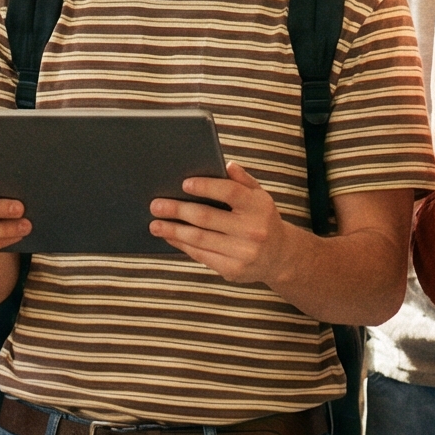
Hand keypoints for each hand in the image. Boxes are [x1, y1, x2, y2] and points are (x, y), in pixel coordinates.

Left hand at [151, 162, 292, 285]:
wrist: (279, 256)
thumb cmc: (261, 219)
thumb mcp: (259, 196)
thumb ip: (243, 180)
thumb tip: (226, 165)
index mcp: (259, 207)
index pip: (230, 192)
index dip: (206, 187)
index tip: (184, 184)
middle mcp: (252, 230)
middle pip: (207, 217)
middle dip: (177, 210)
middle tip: (156, 205)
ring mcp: (243, 253)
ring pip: (199, 239)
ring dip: (173, 231)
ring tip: (155, 224)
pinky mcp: (232, 269)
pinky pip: (201, 255)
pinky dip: (182, 245)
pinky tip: (170, 237)